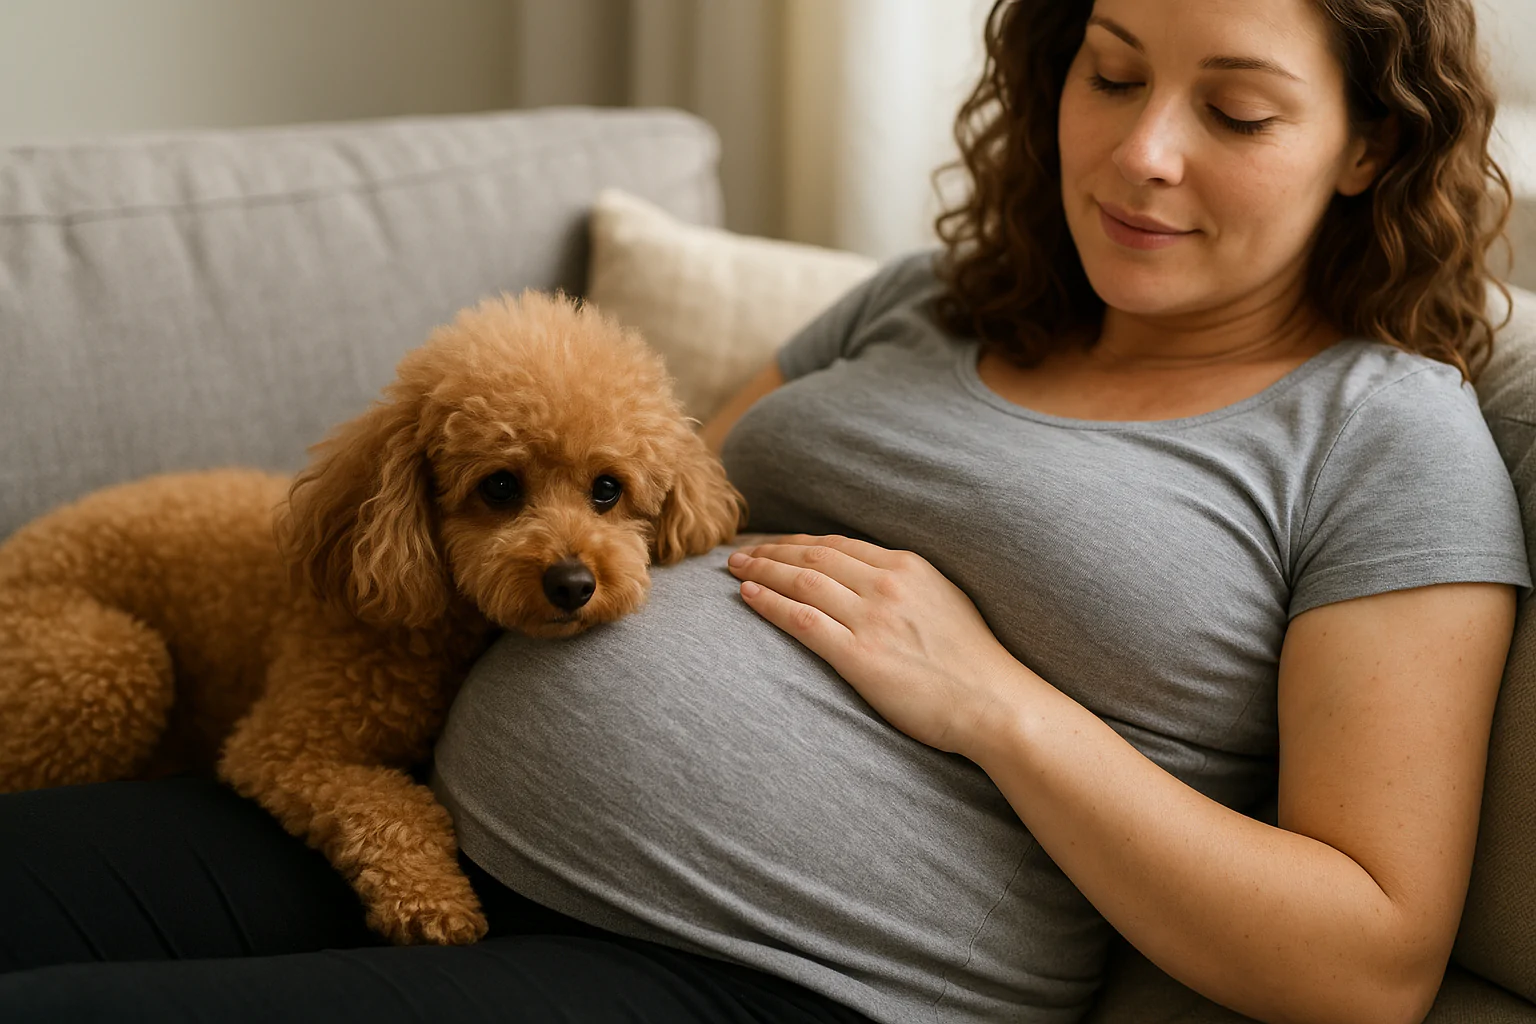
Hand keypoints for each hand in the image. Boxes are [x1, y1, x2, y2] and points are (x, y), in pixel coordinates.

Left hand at [727, 534, 1030, 755]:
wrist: (994, 702)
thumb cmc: (973, 661)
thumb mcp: (945, 600)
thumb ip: (907, 585)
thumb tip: (876, 577)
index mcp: (907, 567)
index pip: (837, 544)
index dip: (797, 541)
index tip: (773, 544)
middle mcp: (886, 584)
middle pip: (812, 556)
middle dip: (770, 550)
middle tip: (740, 552)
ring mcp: (872, 618)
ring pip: (801, 581)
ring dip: (761, 571)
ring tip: (734, 569)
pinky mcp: (860, 655)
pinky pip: (803, 620)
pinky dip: (770, 604)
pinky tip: (748, 596)